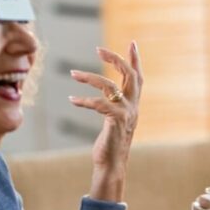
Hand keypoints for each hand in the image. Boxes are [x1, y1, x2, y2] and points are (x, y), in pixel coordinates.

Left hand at [69, 42, 143, 201]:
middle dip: (115, 59)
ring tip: (73, 73)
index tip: (132, 43)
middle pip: (130, 75)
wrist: (111, 166)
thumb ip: (113, 104)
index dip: (135, 60)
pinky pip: (99, 104)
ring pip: (110, 86)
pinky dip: (83, 100)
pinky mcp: (115, 122)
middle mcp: (133, 107)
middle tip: (98, 49)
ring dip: (90, 77)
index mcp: (133, 105)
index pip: (138, 78)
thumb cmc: (109, 145)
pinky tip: (72, 100)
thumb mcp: (114, 120)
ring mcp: (126, 114)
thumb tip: (107, 93)